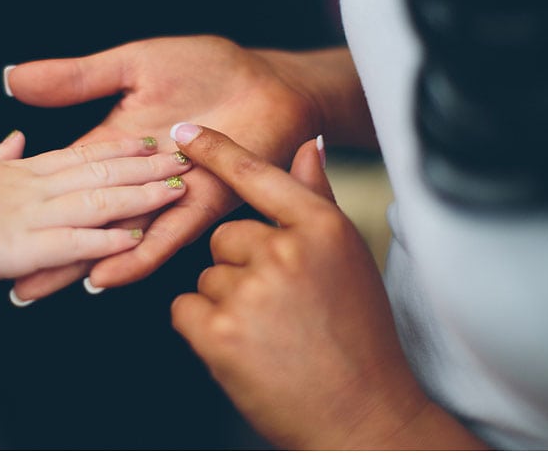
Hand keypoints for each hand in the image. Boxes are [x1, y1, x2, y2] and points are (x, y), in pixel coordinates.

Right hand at [4, 36, 370, 298]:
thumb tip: (12, 77)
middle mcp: (131, 183)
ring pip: (111, 239)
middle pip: (73, 221)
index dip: (13, 204)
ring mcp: (164, 199)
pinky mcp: (202, 205)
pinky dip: (136, 254)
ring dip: (71, 264)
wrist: (269, 83)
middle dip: (31, 249)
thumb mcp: (132, 66)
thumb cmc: (207, 70)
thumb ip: (77, 78)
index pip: (53, 183)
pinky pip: (166, 235)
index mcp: (109, 149)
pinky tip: (106, 274)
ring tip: (31, 287)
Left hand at [168, 124, 483, 448]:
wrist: (362, 415)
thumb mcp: (347, 258)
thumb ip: (317, 198)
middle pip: (225, 238)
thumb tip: (306, 146)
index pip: (258, 174)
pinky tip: (244, 348)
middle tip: (278, 307)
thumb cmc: (359, 338)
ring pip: (206, 277)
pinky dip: (203, 329)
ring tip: (270, 333)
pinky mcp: (220, 332)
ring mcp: (251, 291)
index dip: (216, 151)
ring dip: (225, 304)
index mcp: (321, 228)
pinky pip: (184, 309)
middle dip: (240, 267)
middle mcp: (286, 251)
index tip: (185, 132)